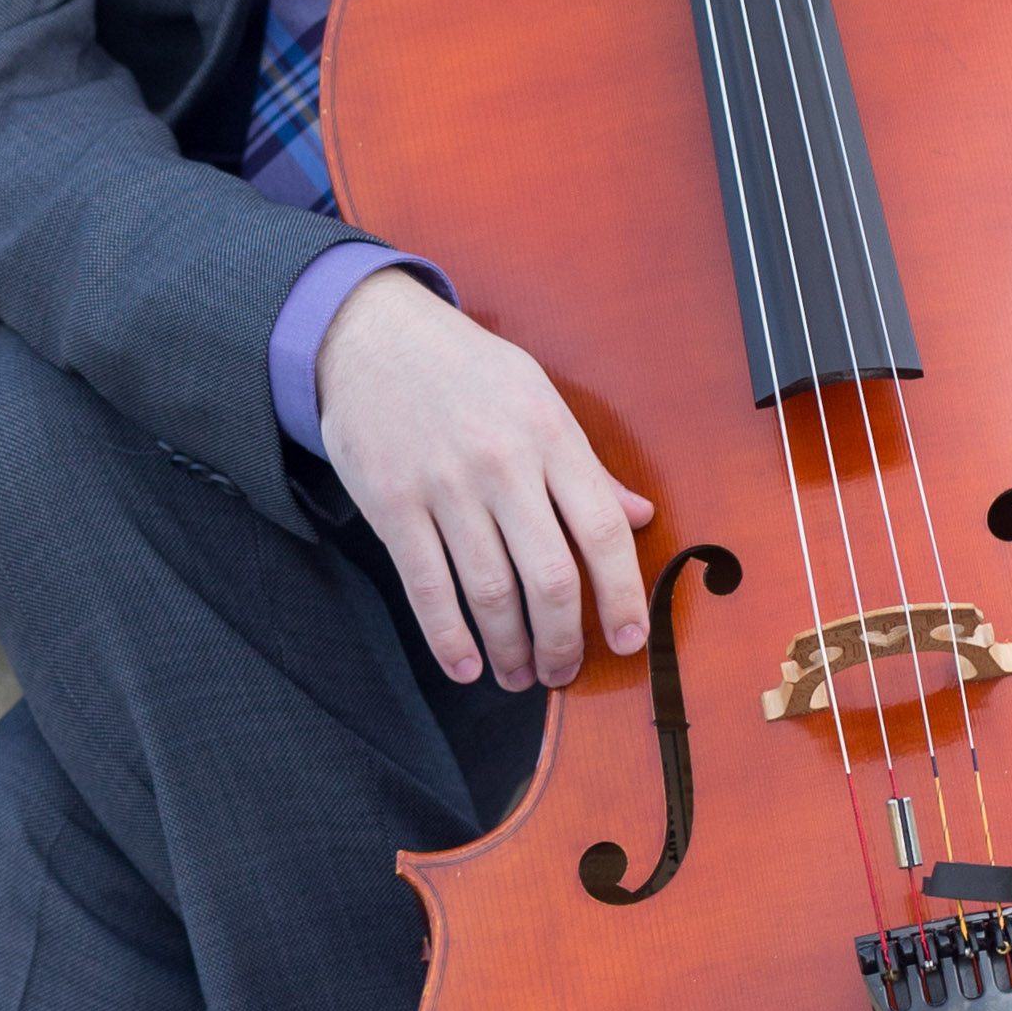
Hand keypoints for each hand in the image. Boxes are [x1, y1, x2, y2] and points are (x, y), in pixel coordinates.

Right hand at [313, 268, 653, 692]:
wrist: (371, 334)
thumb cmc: (463, 367)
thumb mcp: (538, 396)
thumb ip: (587, 464)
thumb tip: (639, 516)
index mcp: (550, 434)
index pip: (602, 530)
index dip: (622, 594)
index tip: (629, 639)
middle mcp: (503, 463)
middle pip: (549, 576)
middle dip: (563, 641)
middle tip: (564, 672)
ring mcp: (445, 485)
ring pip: (490, 591)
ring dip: (510, 648)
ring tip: (519, 676)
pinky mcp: (393, 504)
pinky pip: (427, 586)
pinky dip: (449, 638)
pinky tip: (465, 665)